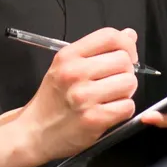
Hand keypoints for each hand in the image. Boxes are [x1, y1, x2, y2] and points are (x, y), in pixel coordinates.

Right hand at [17, 27, 139, 164]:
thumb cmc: (53, 98)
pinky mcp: (94, 119)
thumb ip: (97, 49)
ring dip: (126, 91)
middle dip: (126, 71)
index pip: (109, 36)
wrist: (36, 131)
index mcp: (68, 56)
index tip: (128, 55)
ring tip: (111, 96)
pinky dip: (124, 109)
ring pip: (129, 83)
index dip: (127, 44)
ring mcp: (84, 97)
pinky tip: (110, 110)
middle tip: (114, 81)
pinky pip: (128, 106)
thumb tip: (130, 34)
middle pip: (123, 60)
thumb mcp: (66, 66)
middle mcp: (75, 73)